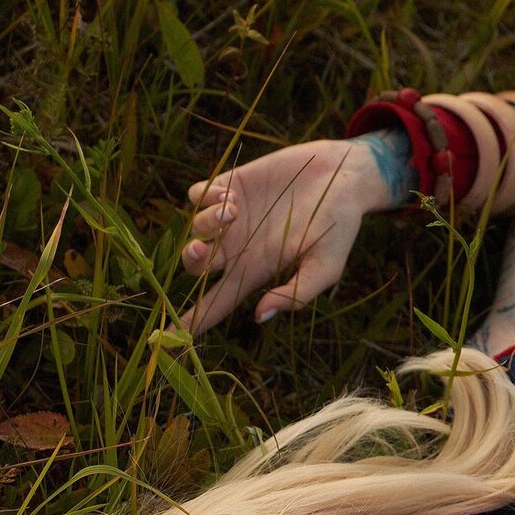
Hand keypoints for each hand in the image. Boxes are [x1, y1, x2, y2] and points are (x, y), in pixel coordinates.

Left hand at [175, 138, 383, 333]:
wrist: (343, 177)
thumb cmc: (339, 226)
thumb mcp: (326, 267)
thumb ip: (296, 293)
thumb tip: (259, 315)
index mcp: (256, 270)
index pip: (218, 301)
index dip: (194, 320)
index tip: (170, 337)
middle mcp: (238, 247)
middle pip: (196, 265)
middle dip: (191, 260)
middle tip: (202, 249)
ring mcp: (232, 216)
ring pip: (195, 228)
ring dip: (207, 223)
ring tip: (233, 212)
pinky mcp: (231, 185)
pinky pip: (197, 195)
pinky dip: (204, 197)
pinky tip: (229, 196)